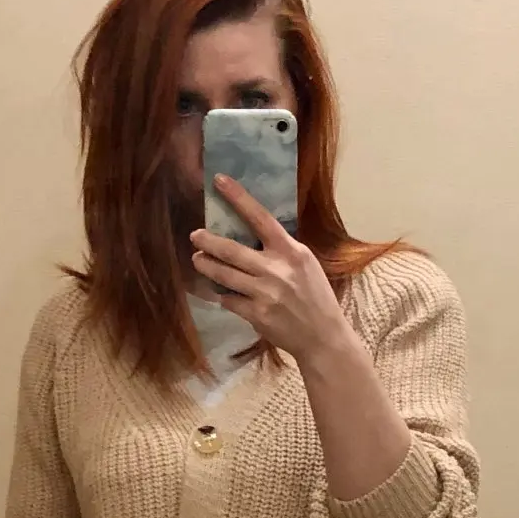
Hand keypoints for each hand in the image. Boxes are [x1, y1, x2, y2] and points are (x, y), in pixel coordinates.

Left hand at [190, 176, 351, 366]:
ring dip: (206, 266)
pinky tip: (221, 293)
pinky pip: (229, 300)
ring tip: (197, 259)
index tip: (219, 181)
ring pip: (224, 275)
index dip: (238, 198)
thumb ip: (281, 250)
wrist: (323, 336)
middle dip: (208, 241)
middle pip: (231, 250)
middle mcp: (276, 269)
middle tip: (195, 235)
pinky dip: (223, 295)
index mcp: (291, 251)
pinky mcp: (256, 315)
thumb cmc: (316, 297)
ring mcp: (264, 293)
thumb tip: (252, 235)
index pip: (260, 218)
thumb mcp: (305, 264)